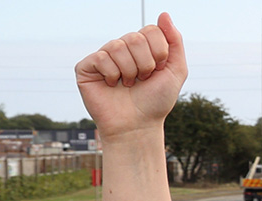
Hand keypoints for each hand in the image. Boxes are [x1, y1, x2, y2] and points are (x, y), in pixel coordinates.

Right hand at [75, 12, 186, 139]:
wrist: (137, 125)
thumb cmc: (156, 100)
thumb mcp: (175, 70)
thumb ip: (174, 41)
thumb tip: (164, 14)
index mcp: (142, 46)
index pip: (151, 30)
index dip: (159, 53)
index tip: (157, 71)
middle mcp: (121, 48)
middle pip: (135, 37)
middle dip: (145, 63)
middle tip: (142, 80)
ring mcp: (103, 56)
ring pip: (117, 46)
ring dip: (129, 70)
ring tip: (128, 84)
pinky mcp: (86, 67)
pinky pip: (101, 57)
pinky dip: (112, 74)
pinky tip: (112, 85)